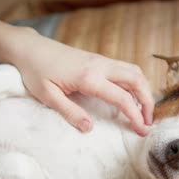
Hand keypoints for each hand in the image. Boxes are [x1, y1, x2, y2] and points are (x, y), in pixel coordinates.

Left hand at [9, 28, 153, 135]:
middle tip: (148, 121)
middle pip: (137, 80)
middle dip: (148, 101)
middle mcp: (100, 66)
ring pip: (134, 71)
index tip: (142, 130)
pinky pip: (125, 68)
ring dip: (144, 90)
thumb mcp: (47, 96)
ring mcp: (100, 60)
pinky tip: (131, 95)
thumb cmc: (35, 71)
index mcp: (88, 77)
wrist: (30, 48)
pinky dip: (135, 82)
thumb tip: (89, 128)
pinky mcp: (98, 59)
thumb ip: (70, 112)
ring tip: (143, 110)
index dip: (136, 115)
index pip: (122, 98)